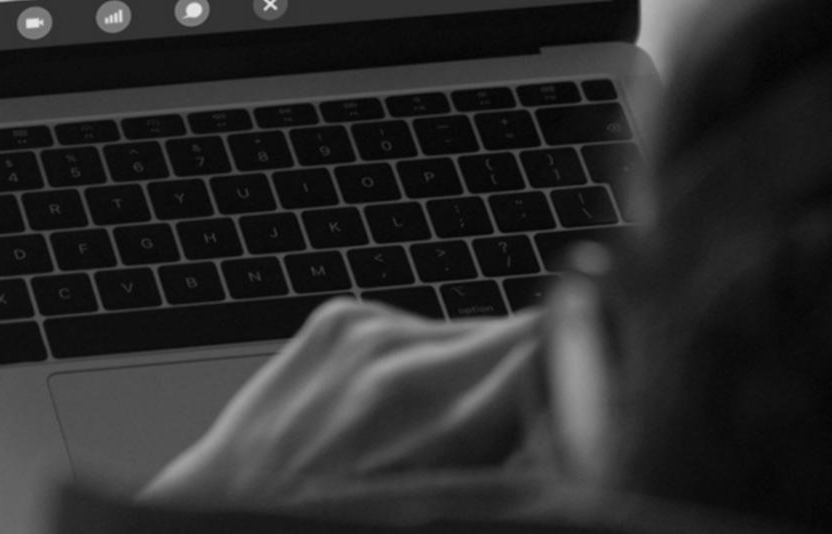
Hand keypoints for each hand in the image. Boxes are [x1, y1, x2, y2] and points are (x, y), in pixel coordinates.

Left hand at [141, 298, 558, 515]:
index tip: (611, 375)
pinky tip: (388, 416)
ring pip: (471, 334)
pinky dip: (420, 366)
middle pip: (525, 333)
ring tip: (431, 437)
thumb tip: (573, 421)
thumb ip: (520, 457)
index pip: (558, 342)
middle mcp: (408, 366)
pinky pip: (417, 330)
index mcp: (446, 426)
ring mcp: (369, 334)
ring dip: (473, 374)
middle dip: (539, 375)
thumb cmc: (335, 527)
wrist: (221, 518)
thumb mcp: (454, 506)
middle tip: (518, 434)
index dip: (594, 354)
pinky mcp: (340, 319)